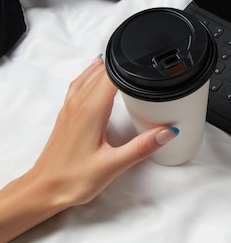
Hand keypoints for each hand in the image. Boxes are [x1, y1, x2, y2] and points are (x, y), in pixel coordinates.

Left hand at [0, 57, 178, 242]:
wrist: (43, 190)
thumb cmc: (72, 179)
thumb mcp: (113, 165)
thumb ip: (142, 147)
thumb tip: (167, 132)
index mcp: (91, 109)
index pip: (112, 75)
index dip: (129, 64)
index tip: (147, 62)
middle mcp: (78, 104)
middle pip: (101, 72)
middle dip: (121, 63)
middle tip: (144, 62)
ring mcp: (70, 108)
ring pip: (88, 76)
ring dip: (105, 67)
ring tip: (123, 60)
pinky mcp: (66, 115)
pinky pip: (79, 85)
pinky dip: (90, 75)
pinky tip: (95, 76)